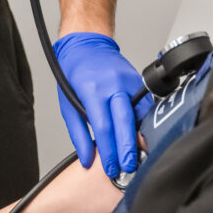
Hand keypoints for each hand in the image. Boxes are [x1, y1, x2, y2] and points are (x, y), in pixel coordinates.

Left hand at [53, 32, 152, 177]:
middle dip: (128, 149)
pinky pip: (146, 106)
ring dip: (140, 137)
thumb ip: (78, 133)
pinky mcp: (138, 80)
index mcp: (92, 89)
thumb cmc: (74, 73)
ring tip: (138, 157)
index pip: (104, 127)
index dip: (109, 152)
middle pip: (125, 122)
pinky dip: (144, 122)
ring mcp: (128, 81)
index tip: (112, 168)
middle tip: (129, 168)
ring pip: (140, 114)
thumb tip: (87, 159)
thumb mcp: (67, 103)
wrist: (86, 44)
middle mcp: (113, 84)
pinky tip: (142, 136)